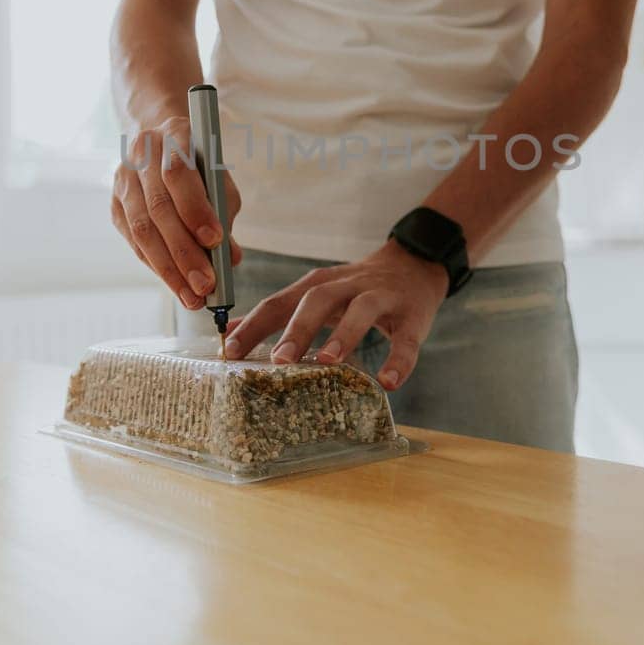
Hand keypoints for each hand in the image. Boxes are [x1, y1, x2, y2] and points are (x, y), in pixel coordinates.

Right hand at [112, 116, 241, 310]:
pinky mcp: (115, 206)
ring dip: (169, 268)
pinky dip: (156, 265)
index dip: (195, 208)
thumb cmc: (199, 166)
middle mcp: (142, 155)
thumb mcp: (219, 179)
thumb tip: (231, 259)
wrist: (162, 143)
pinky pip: (134, 241)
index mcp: (174, 136)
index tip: (215, 241)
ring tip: (191, 295)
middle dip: (184, 251)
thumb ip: (224, 214)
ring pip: (142, 229)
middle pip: (158, 207)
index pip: (178, 173)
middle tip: (206, 284)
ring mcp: (123, 180)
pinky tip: (175, 283)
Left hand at [223, 241, 446, 389]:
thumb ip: (278, 312)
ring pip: (361, 310)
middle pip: (317, 299)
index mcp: (318, 284)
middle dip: (296, 328)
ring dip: (344, 334)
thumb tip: (228, 333)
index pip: (280, 302)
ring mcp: (382, 297)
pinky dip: (399, 360)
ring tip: (328, 361)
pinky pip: (406, 339)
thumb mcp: (316, 293)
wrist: (415, 262)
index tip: (230, 351)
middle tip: (278, 359)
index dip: (254, 325)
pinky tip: (389, 381)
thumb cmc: (355, 288)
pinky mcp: (412, 315)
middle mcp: (347, 286)